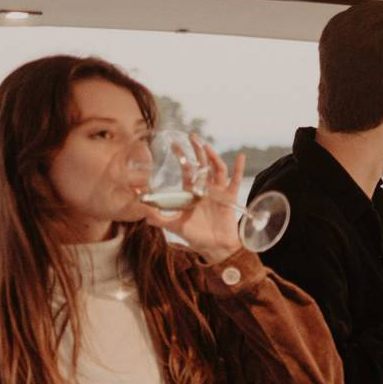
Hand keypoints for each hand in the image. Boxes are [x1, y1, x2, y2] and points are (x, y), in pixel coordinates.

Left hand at [143, 135, 245, 260]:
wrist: (215, 247)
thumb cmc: (196, 236)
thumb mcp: (176, 226)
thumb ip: (160, 219)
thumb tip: (142, 214)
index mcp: (192, 192)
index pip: (187, 170)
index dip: (182, 157)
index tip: (174, 144)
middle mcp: (205, 189)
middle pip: (202, 164)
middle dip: (197, 150)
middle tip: (192, 136)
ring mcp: (219, 192)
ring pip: (217, 169)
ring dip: (213, 157)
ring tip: (207, 147)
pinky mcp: (230, 197)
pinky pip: (235, 180)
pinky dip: (238, 168)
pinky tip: (240, 156)